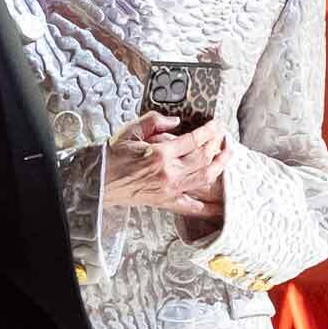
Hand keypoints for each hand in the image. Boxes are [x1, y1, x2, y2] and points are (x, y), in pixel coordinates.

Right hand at [100, 114, 226, 218]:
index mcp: (160, 154)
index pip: (194, 140)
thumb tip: (176, 121)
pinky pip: (192, 207)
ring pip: (204, 178)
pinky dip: (208, 207)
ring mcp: (170, 190)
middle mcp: (169, 173)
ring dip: (220, 166)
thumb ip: (155, 121)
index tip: (216, 125)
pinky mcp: (166, 202)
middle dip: (218, 145)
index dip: (209, 131)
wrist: (100, 181)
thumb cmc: (113, 157)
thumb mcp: (131, 131)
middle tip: (224, 137)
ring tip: (227, 156)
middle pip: (204, 158)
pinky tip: (220, 204)